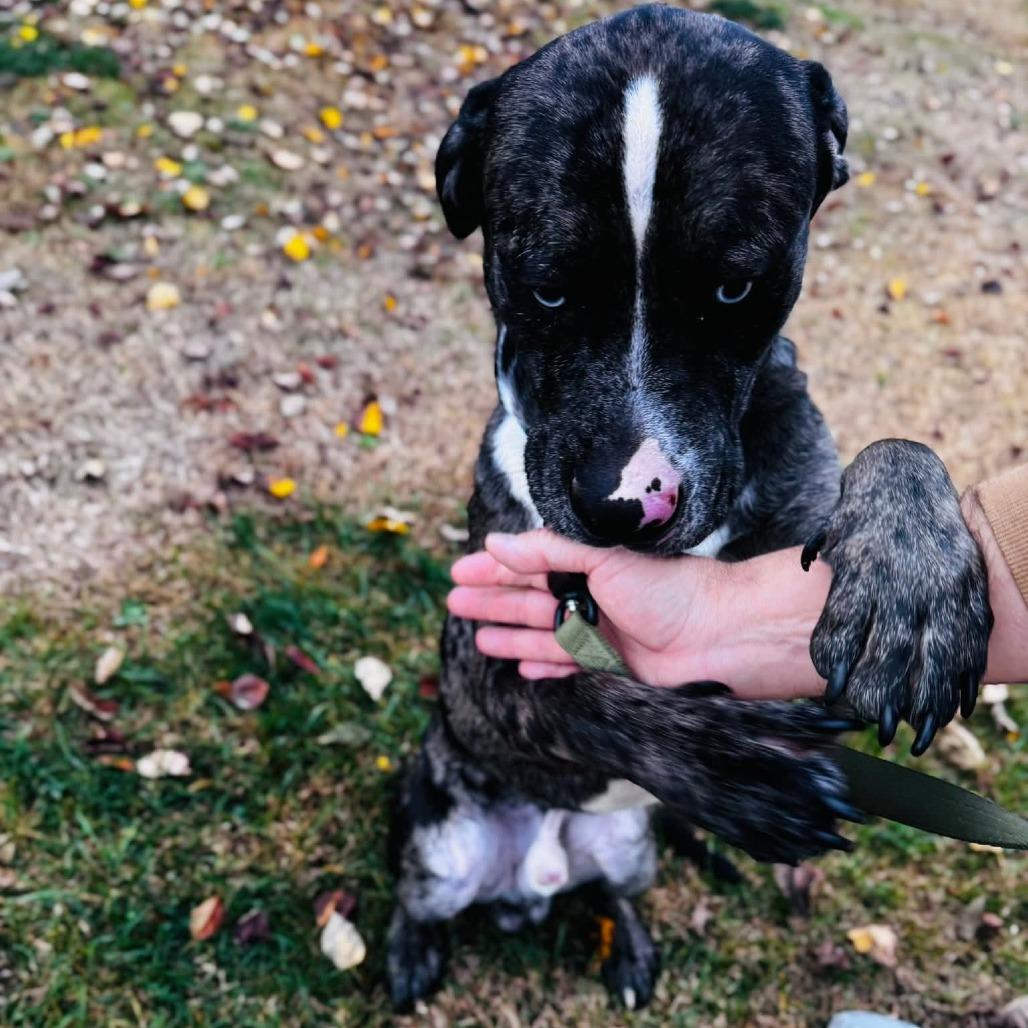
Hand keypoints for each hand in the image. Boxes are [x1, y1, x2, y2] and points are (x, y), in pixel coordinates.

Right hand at [448, 530, 828, 697]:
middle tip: (454, 602)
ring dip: (507, 634)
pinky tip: (518, 667)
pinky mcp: (609, 668)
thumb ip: (548, 550)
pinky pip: (565, 666)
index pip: (531, 563)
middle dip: (492, 600)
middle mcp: (593, 596)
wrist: (720, 637)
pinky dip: (541, 665)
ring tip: (475, 636)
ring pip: (540, 634)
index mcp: (591, 563)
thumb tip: (496, 544)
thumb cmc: (669, 587)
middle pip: (529, 599)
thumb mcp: (603, 556)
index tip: (460, 570)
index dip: (494, 568)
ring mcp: (600, 633)